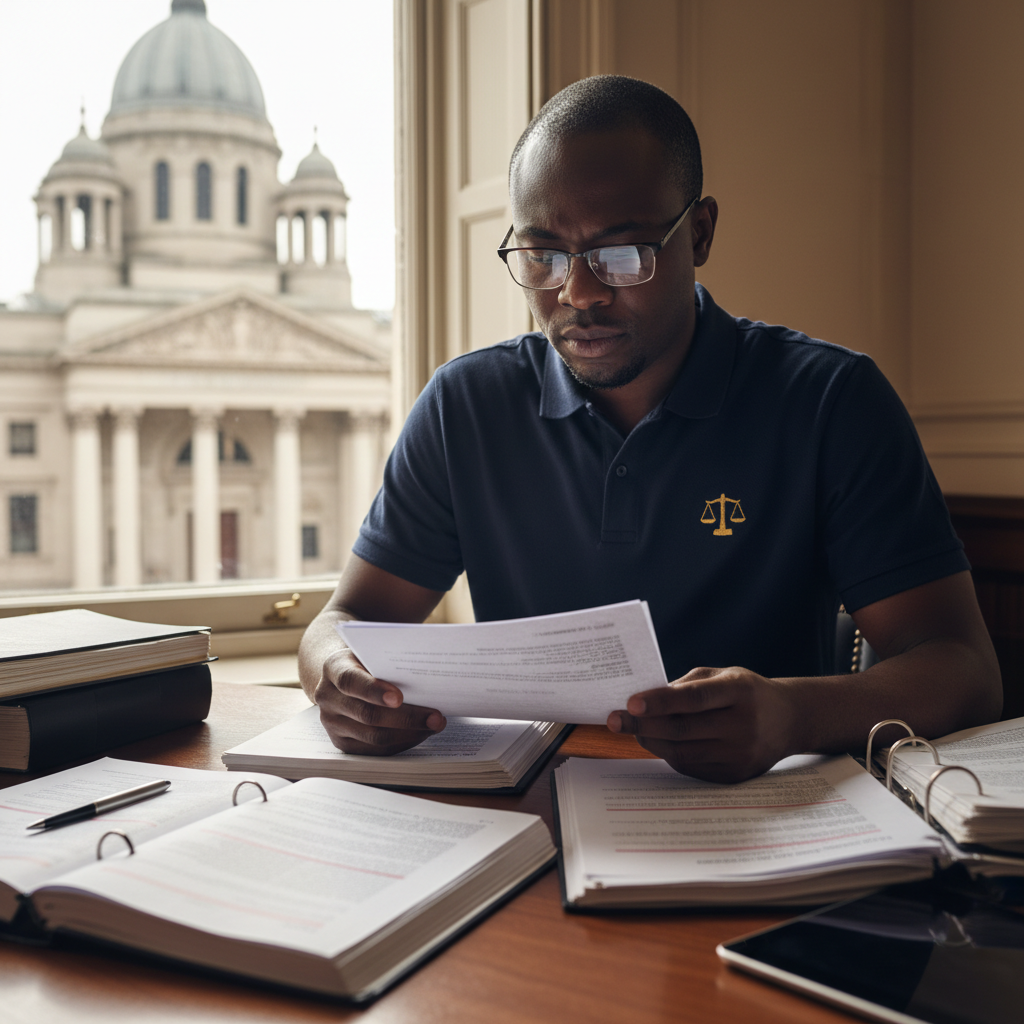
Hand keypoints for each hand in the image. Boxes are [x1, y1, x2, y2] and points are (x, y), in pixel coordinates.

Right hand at [314, 647, 446, 754]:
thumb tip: (427, 673)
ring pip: (373, 736)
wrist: (343, 676)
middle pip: (367, 714)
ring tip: (434, 725)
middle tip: (435, 717)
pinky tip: (420, 733)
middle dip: (406, 718)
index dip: (374, 690)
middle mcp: (328, 697)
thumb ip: (389, 660)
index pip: (350, 681)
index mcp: (333, 668)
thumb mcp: (372, 652)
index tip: (399, 697)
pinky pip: (375, 749)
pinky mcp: (342, 742)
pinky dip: (401, 742)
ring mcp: (332, 723)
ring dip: (409, 733)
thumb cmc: (366, 661)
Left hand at [606, 666, 798, 782]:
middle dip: (642, 725)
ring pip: (682, 752)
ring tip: (632, 729)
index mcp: (739, 691)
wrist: (790, 720)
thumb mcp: (723, 675)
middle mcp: (743, 725)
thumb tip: (646, 702)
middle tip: (613, 720)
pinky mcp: (735, 775)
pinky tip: (658, 741)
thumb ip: (686, 685)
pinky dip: (669, 754)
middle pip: (683, 729)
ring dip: (651, 741)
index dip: (661, 701)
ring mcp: (740, 754)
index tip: (630, 703)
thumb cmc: (746, 692)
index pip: (694, 698)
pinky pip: (691, 767)